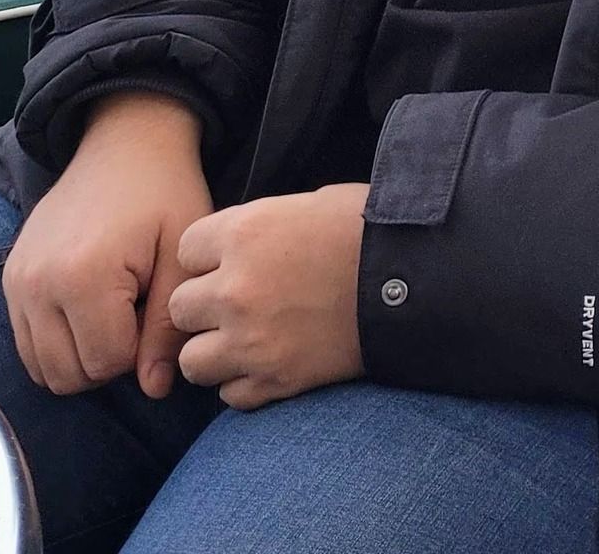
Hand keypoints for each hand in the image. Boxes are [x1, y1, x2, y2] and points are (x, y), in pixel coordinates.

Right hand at [3, 90, 210, 398]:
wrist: (126, 144)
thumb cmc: (165, 193)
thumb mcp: (182, 251)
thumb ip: (168, 323)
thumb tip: (155, 389)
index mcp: (85, 277)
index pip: (108, 363)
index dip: (142, 349)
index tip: (157, 308)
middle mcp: (38, 286)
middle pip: (70, 375)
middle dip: (110, 359)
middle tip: (139, 313)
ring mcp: (17, 285)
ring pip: (43, 369)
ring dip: (83, 356)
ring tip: (117, 310)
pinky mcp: (10, 281)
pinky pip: (27, 346)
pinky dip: (59, 343)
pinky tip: (92, 308)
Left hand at [170, 184, 368, 409]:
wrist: (418, 280)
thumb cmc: (371, 230)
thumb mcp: (315, 204)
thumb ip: (266, 226)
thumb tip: (248, 243)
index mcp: (245, 233)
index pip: (186, 251)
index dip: (209, 256)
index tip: (232, 260)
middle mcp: (235, 288)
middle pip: (180, 308)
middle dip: (206, 306)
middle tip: (241, 302)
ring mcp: (250, 340)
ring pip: (193, 360)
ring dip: (215, 350)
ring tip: (248, 339)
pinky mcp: (274, 380)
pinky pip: (229, 394)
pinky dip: (245, 382)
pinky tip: (272, 361)